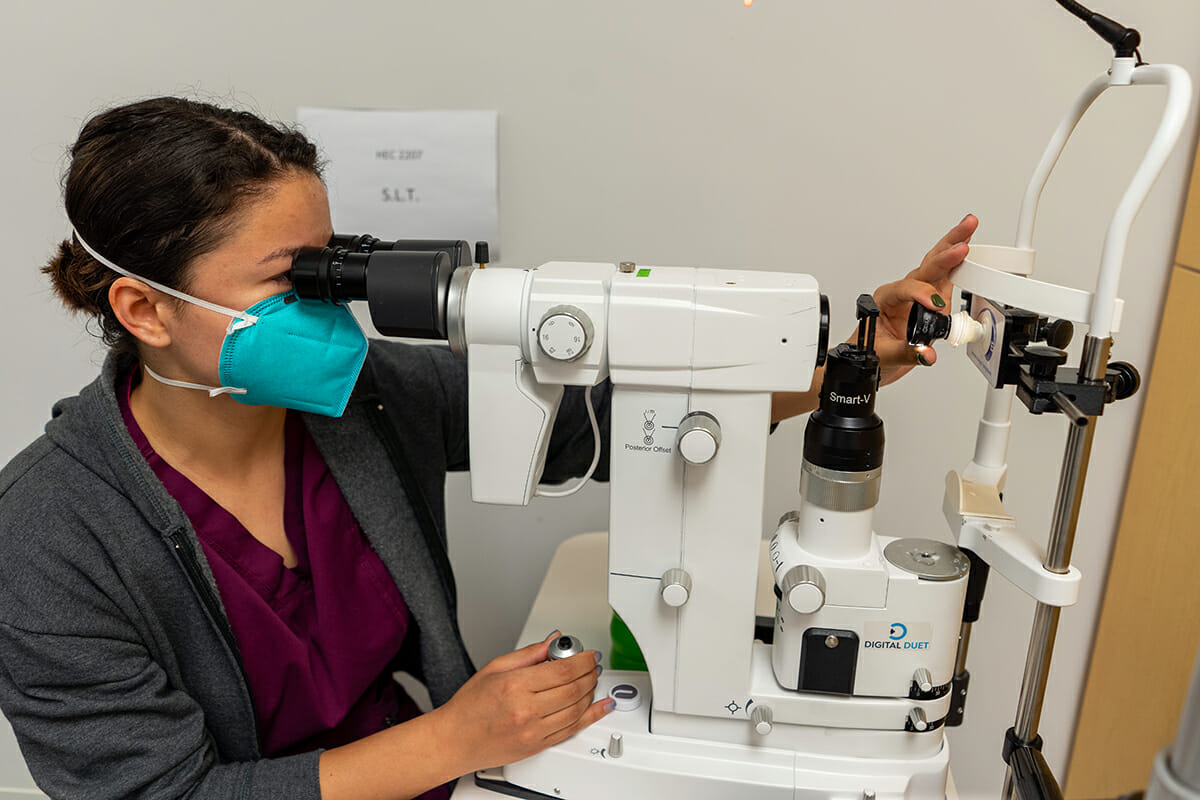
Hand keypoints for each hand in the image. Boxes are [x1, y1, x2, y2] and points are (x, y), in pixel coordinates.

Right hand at [432, 632, 611, 771]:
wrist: (455, 740)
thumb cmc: (469, 706)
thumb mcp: (495, 668)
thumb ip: (529, 654)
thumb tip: (553, 641)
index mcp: (515, 686)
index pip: (562, 670)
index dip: (582, 660)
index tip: (588, 654)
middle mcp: (526, 710)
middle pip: (573, 689)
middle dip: (589, 673)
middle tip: (592, 665)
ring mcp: (533, 731)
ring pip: (576, 709)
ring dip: (591, 692)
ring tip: (592, 680)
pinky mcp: (537, 746)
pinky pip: (572, 730)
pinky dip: (591, 717)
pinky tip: (600, 707)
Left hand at [872, 213, 977, 385]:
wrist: (873, 356)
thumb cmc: (872, 350)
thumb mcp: (884, 355)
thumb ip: (907, 353)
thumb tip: (926, 353)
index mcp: (886, 299)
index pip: (907, 289)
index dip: (923, 294)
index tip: (936, 306)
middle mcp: (903, 291)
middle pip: (926, 266)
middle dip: (946, 250)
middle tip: (963, 238)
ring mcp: (918, 293)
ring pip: (937, 265)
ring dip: (953, 246)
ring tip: (968, 228)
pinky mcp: (930, 299)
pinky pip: (946, 278)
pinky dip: (959, 263)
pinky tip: (967, 248)